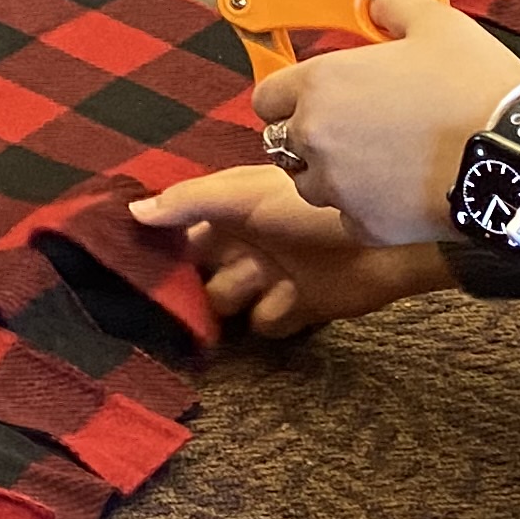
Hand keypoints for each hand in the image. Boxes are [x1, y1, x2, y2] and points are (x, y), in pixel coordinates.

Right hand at [128, 162, 455, 337]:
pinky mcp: (298, 307)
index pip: (182, 232)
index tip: (145, 264)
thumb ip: (189, 202)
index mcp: (229, 211)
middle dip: (198, 280)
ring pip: (229, 299)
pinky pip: (267, 323)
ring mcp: (271, 275)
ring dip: (237, 296)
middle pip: (201, 272)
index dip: (165, 248)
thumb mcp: (243, 195)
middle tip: (196, 283)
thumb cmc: (309, 208)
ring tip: (258, 279)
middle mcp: (244, 243)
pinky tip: (291, 299)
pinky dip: (274, 317)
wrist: (386, 244)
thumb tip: (133, 212)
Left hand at [254, 0, 519, 245]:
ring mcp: (337, 187)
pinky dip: (365, 209)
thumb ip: (394, 8)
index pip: (266, 97)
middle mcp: (316, 136)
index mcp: (322, 84)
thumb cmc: (475, 88)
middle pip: (283, 143)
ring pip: (310, 184)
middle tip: (353, 129)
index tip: (312, 98)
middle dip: (309, 136)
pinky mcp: (364, 225)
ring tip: (378, 162)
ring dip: (332, 175)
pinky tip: (399, 192)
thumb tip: (377, 6)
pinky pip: (348, 218)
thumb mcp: (438, 23)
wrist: (516, 160)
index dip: (288, 96)